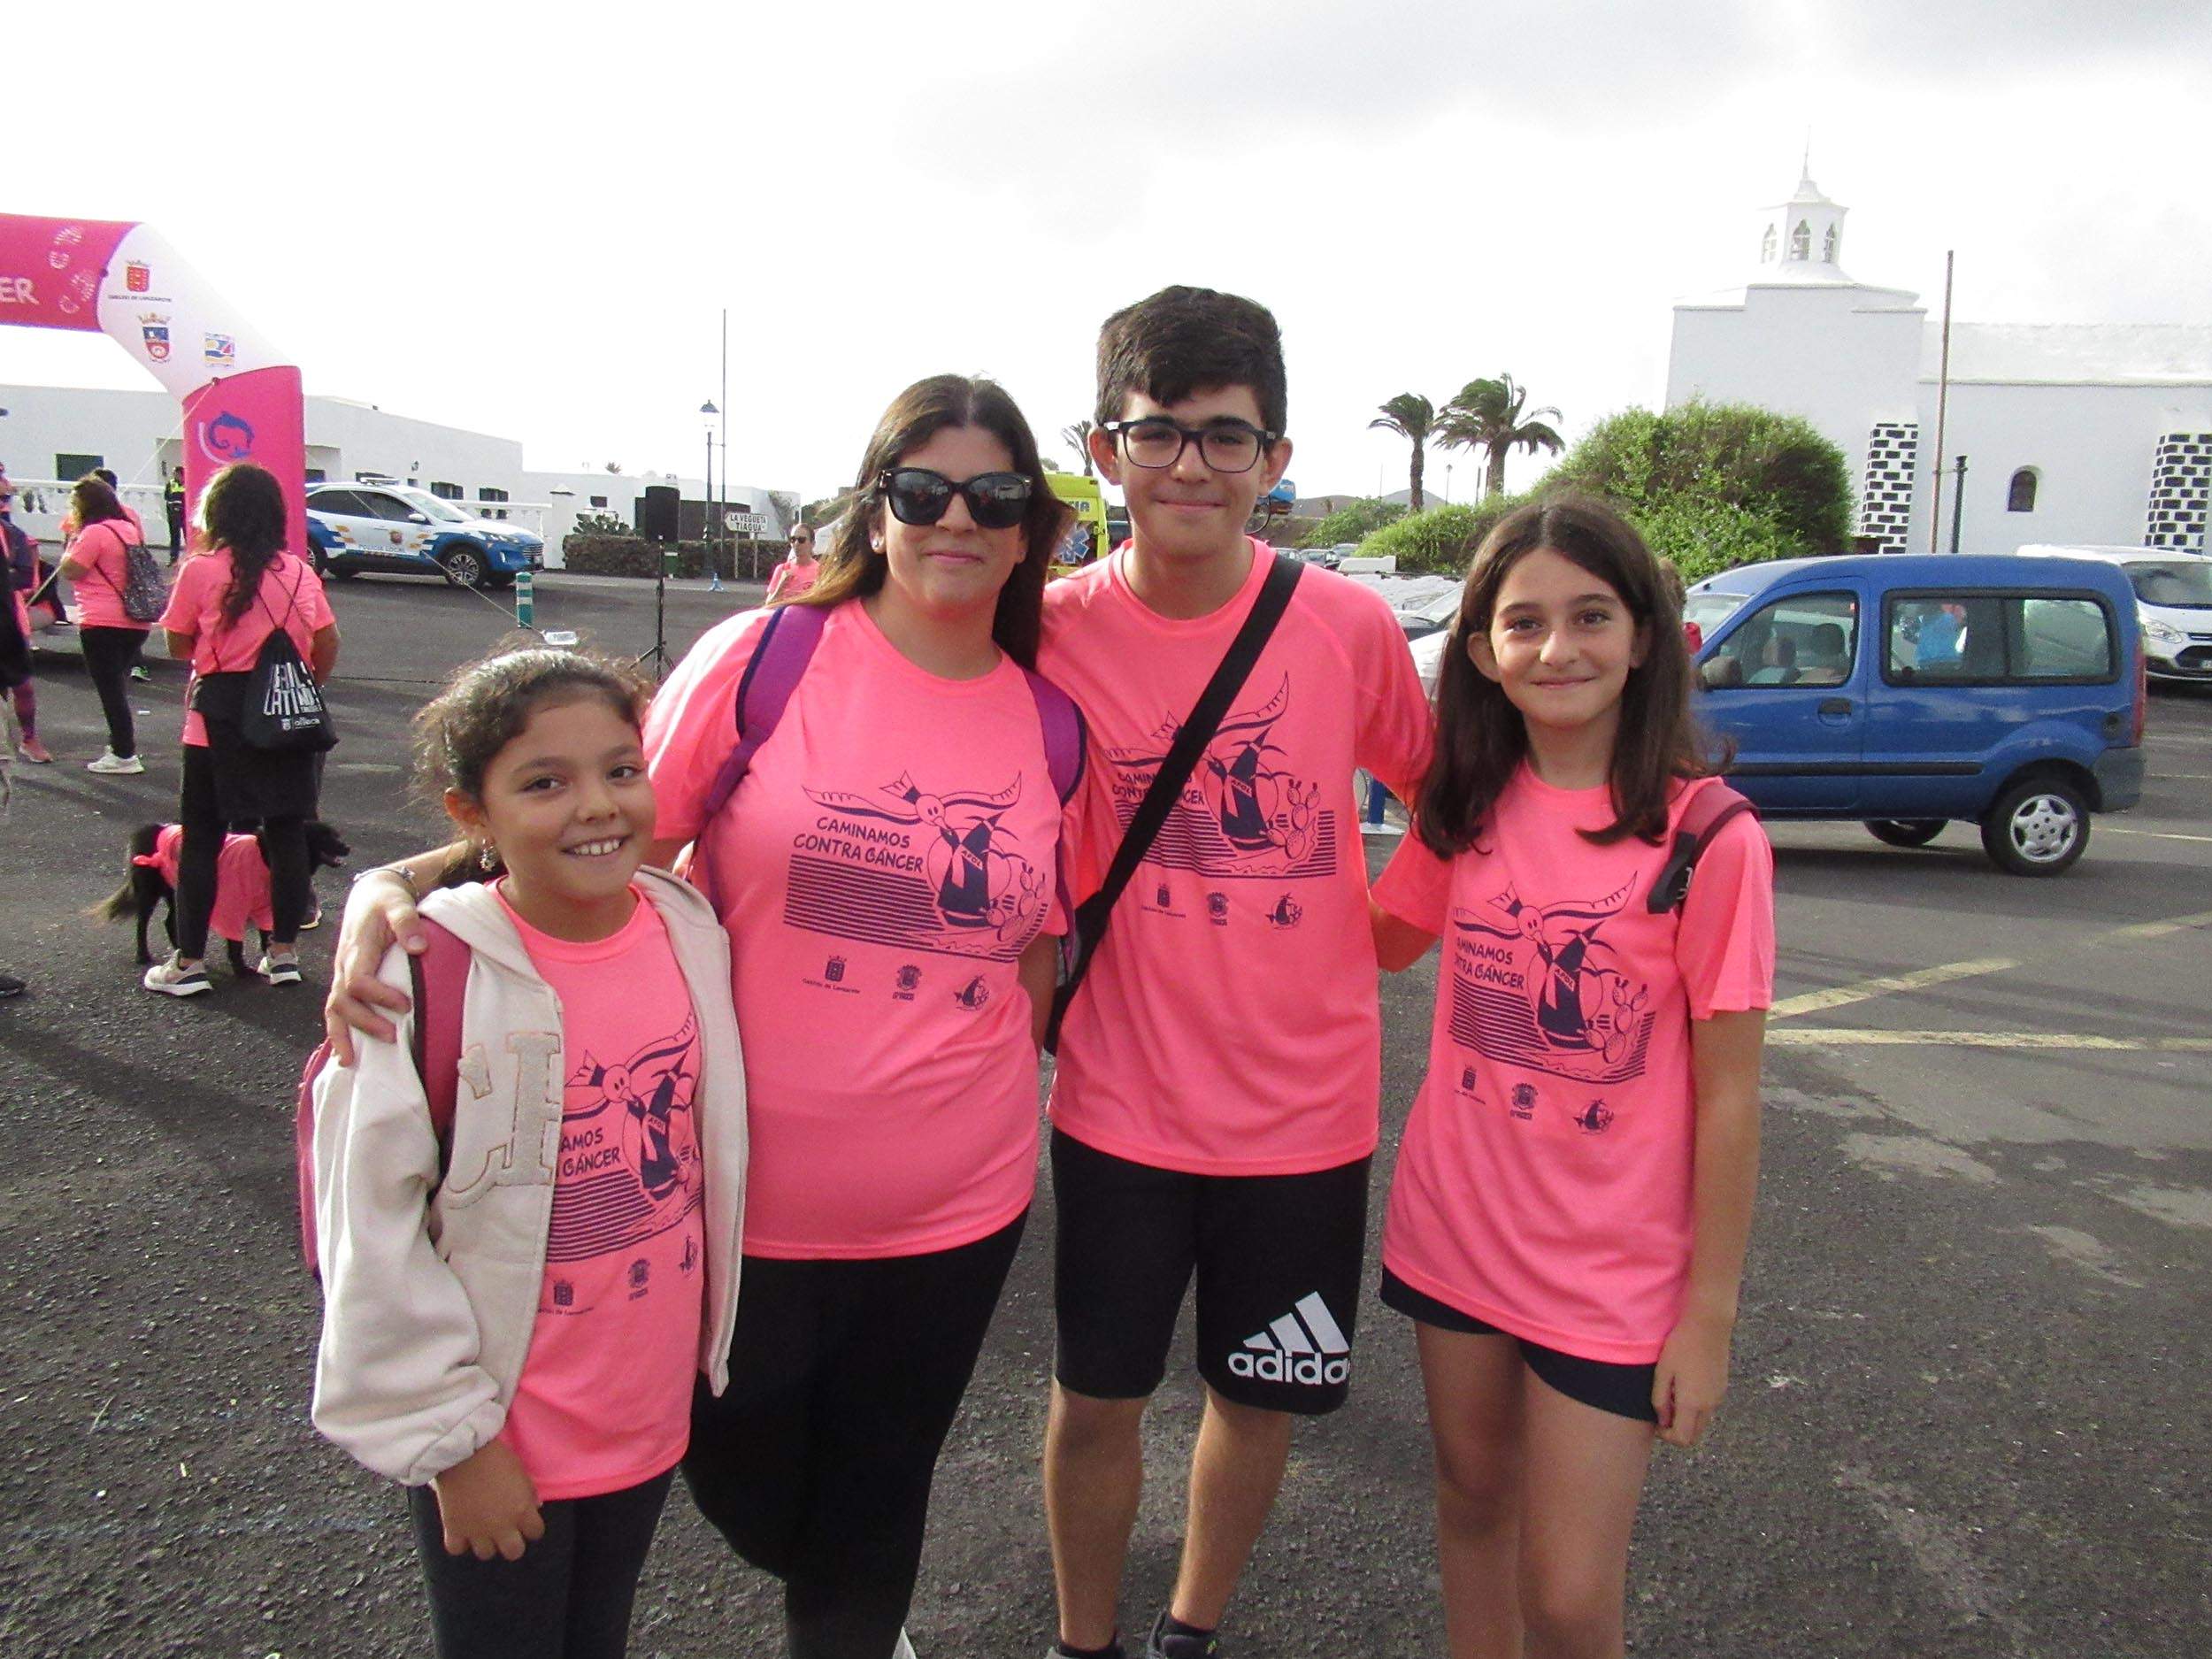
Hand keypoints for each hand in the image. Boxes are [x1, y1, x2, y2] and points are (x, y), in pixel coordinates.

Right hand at [322, 871, 424, 1064]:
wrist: (369, 894)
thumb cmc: (386, 900)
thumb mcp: (398, 903)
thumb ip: (407, 922)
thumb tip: (418, 947)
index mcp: (356, 949)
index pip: (358, 981)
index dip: (379, 996)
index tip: (405, 1005)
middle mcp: (344, 965)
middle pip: (341, 1002)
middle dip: (363, 1023)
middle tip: (392, 1038)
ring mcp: (341, 974)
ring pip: (333, 1009)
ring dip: (341, 1035)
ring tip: (351, 1061)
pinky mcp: (345, 980)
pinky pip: (336, 1008)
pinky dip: (338, 1030)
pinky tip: (345, 1051)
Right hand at [430, 1439, 543, 1560]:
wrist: (463, 1452)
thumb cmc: (496, 1457)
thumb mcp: (521, 1472)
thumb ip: (529, 1494)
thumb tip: (534, 1508)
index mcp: (522, 1511)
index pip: (536, 1533)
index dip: (531, 1527)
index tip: (525, 1521)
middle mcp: (501, 1526)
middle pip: (513, 1552)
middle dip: (512, 1543)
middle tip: (506, 1531)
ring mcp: (477, 1531)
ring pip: (486, 1554)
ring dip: (485, 1543)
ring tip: (482, 1529)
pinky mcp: (454, 1529)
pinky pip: (457, 1549)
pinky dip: (459, 1542)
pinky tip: (462, 1530)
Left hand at [1652, 1306, 1733, 1449]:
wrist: (1708, 1326)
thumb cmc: (1681, 1346)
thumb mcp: (1663, 1372)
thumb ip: (1660, 1399)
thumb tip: (1662, 1420)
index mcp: (1692, 1404)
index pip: (1682, 1439)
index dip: (1667, 1437)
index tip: (1657, 1423)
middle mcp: (1709, 1406)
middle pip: (1694, 1435)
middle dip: (1678, 1431)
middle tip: (1664, 1412)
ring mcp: (1718, 1397)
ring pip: (1702, 1422)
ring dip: (1687, 1419)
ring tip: (1673, 1396)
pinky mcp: (1722, 1388)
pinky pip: (1708, 1408)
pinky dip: (1696, 1408)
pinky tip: (1685, 1387)